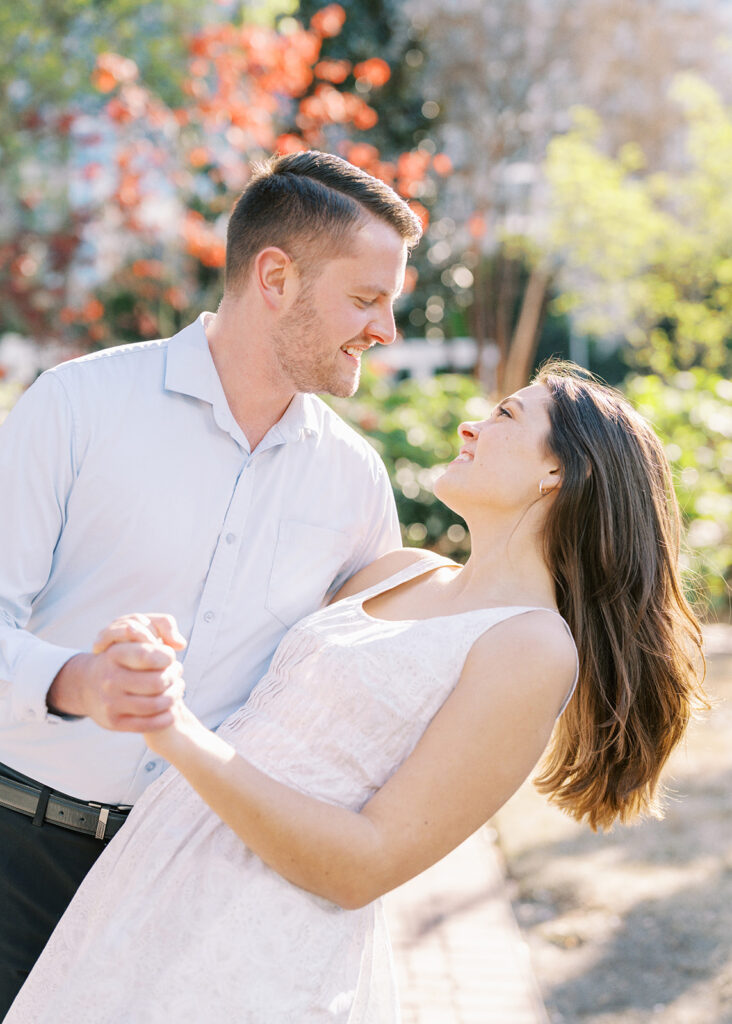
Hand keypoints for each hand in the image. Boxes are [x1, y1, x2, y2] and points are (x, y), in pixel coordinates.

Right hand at [47, 613, 186, 731]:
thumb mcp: (135, 631)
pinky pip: (149, 724)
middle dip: (174, 676)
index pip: (146, 655)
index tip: (170, 657)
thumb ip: (163, 625)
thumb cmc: (122, 656)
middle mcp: (109, 679)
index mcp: (113, 655)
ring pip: (156, 704)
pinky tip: (172, 708)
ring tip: (177, 688)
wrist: (87, 686)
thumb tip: (180, 643)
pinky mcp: (114, 722)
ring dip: (174, 696)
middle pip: (156, 682)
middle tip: (177, 672)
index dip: (166, 656)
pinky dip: (167, 716)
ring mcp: (110, 703)